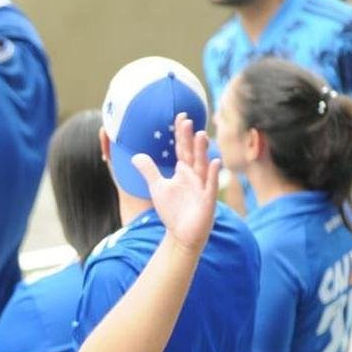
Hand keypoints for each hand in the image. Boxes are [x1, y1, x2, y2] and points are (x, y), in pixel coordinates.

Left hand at [132, 112, 220, 253]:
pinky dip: (213, 175)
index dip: (181, 133)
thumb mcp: (158, 188)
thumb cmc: (173, 210)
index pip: (182, 148)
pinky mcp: (207, 201)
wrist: (182, 234)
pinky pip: (211, 186)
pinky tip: (215, 162)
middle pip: (193, 153)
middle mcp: (195, 175)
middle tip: (187, 121)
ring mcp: (202, 187)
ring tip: (201, 134)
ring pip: (203, 166)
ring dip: (202, 151)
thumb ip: (149, 171)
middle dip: (190, 138)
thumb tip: (135, 155)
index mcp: (184, 171)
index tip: (180, 116)